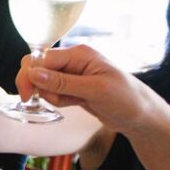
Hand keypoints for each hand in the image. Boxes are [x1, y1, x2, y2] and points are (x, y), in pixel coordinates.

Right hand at [20, 45, 157, 133]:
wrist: (141, 116)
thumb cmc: (126, 99)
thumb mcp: (95, 90)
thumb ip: (62, 82)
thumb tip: (33, 73)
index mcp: (79, 54)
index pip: (42, 59)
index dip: (31, 75)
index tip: (28, 95)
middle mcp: (73, 61)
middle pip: (39, 68)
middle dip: (38, 86)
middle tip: (52, 101)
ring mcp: (72, 75)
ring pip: (44, 83)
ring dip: (51, 96)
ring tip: (73, 103)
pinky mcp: (73, 88)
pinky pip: (53, 92)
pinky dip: (57, 100)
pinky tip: (74, 104)